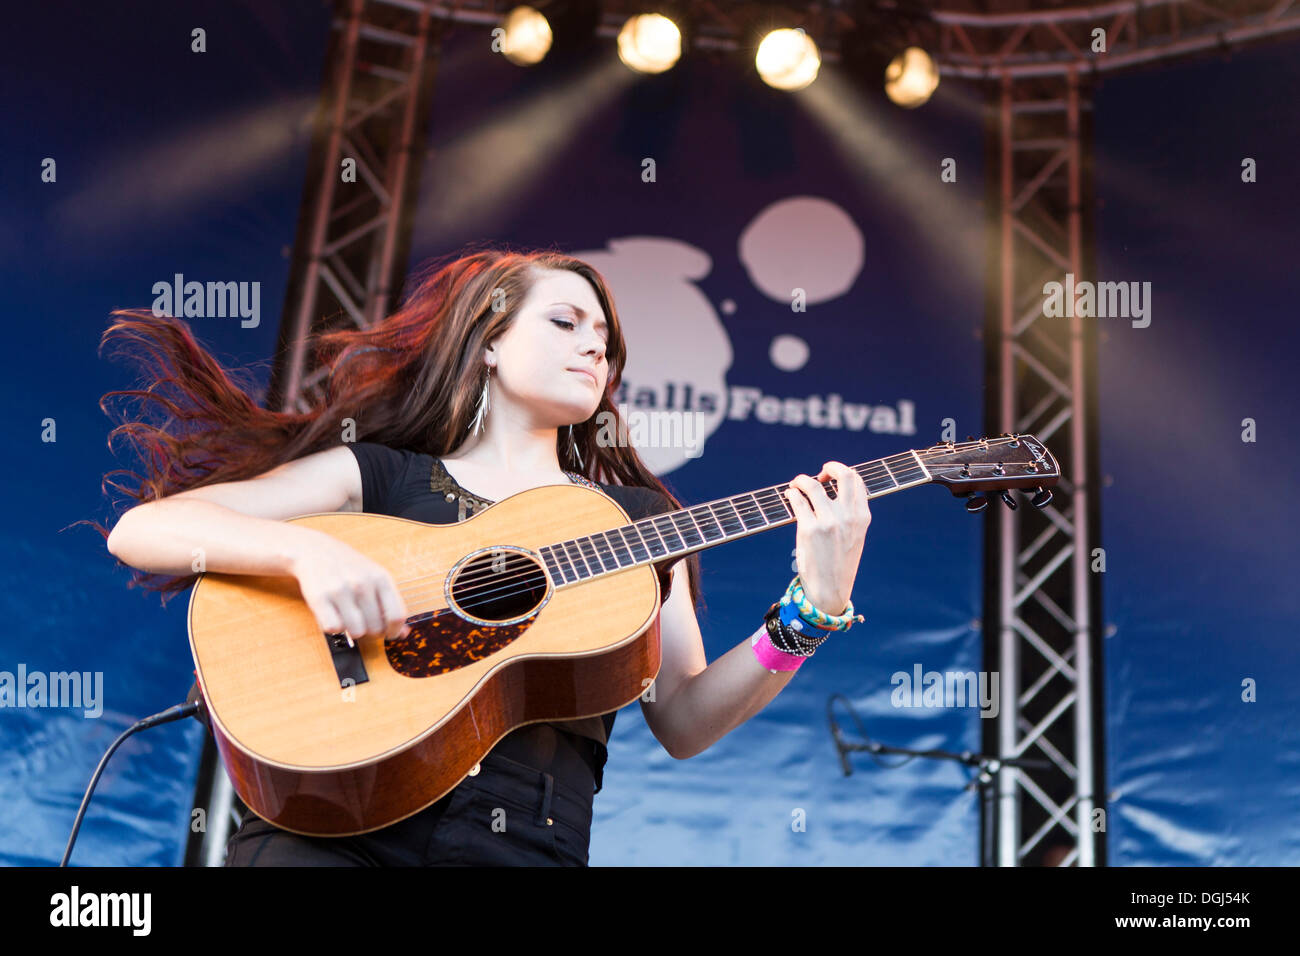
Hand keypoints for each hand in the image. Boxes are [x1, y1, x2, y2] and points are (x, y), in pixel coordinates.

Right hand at [289, 533, 411, 641]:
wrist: (315, 550)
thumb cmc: (350, 568)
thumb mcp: (375, 578)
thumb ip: (390, 605)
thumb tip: (403, 634)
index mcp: (381, 578)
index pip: (397, 616)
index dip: (394, 631)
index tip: (389, 634)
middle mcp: (362, 584)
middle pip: (375, 628)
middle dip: (371, 631)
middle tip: (363, 622)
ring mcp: (341, 590)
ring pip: (356, 631)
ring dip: (352, 630)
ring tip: (348, 617)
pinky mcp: (319, 598)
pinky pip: (333, 628)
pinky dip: (333, 627)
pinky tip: (333, 614)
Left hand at [783, 462, 871, 616]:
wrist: (830, 591)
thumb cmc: (839, 563)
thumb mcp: (854, 537)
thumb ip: (849, 515)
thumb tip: (831, 492)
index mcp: (862, 517)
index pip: (856, 480)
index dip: (842, 471)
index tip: (830, 476)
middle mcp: (847, 516)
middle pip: (842, 474)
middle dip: (829, 467)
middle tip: (817, 475)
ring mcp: (828, 522)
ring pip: (813, 485)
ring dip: (802, 480)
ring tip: (796, 485)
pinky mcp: (809, 529)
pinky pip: (797, 501)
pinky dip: (792, 494)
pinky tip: (790, 496)